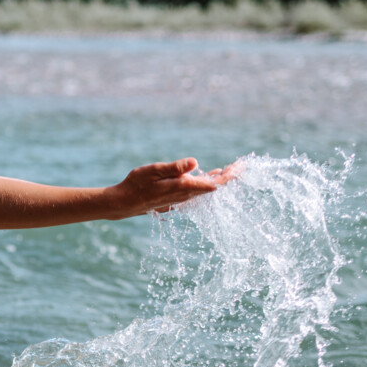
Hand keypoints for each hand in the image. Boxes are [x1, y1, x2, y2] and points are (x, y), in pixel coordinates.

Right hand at [109, 156, 240, 217]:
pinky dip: (207, 182)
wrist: (125, 203)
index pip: (213, 182)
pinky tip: (211, 176)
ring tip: (231, 169)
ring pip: (206, 189)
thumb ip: (175, 168)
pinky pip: (198, 190)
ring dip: (219, 178)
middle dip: (229, 175)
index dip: (229, 175)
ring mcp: (182, 199)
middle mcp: (186, 195)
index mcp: (183, 187)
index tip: (241, 167)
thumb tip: (196, 163)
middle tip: (242, 165)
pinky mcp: (177, 198)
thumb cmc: (136, 184)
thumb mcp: (153, 171)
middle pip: (213, 186)